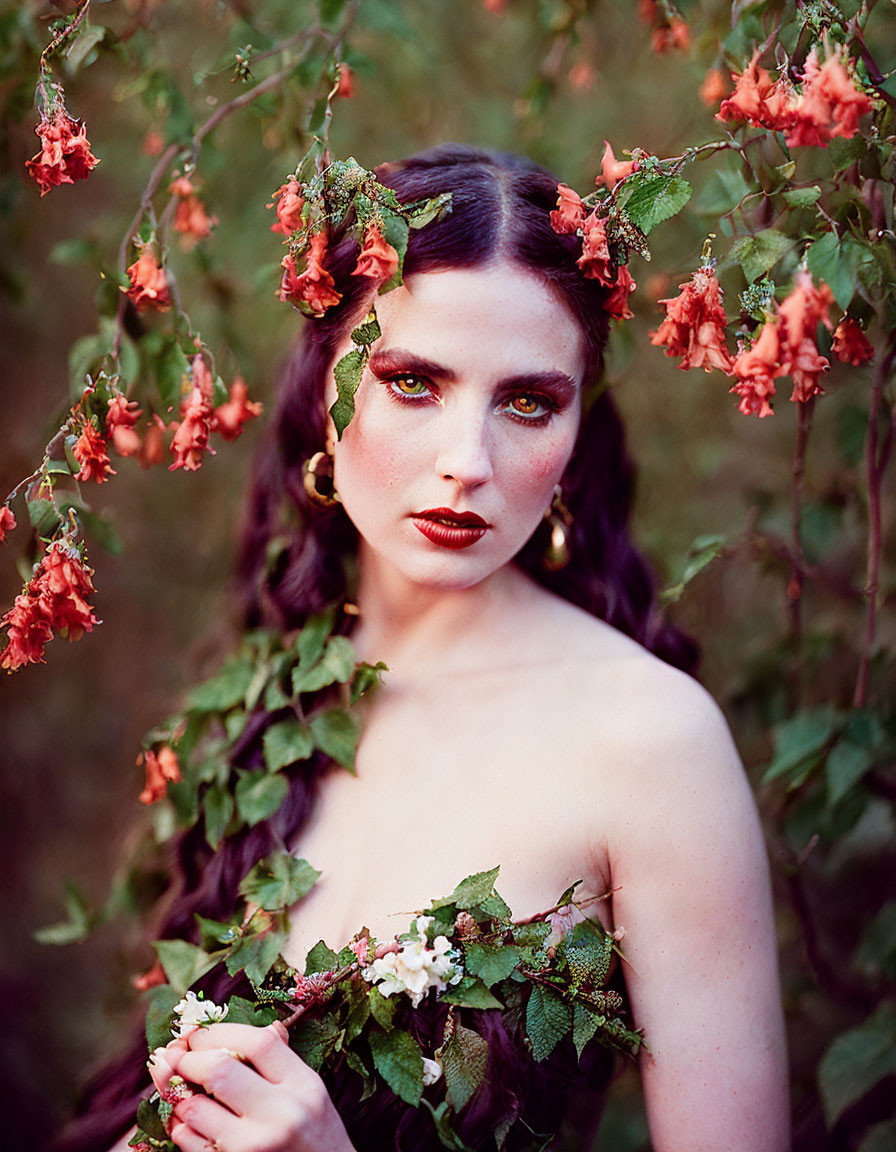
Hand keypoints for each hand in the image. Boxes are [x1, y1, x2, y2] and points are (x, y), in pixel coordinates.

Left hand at [149, 1020, 355, 1151]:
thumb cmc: (314, 1131)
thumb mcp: (307, 1087)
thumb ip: (277, 1056)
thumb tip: (230, 1030)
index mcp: (301, 1085)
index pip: (257, 1043)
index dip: (219, 1032)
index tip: (200, 1034)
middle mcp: (279, 1115)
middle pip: (220, 1070)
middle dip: (188, 1058)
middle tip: (177, 1054)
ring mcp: (253, 1147)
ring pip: (195, 1109)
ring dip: (178, 1094)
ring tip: (179, 1087)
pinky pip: (189, 1141)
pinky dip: (180, 1125)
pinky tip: (186, 1117)